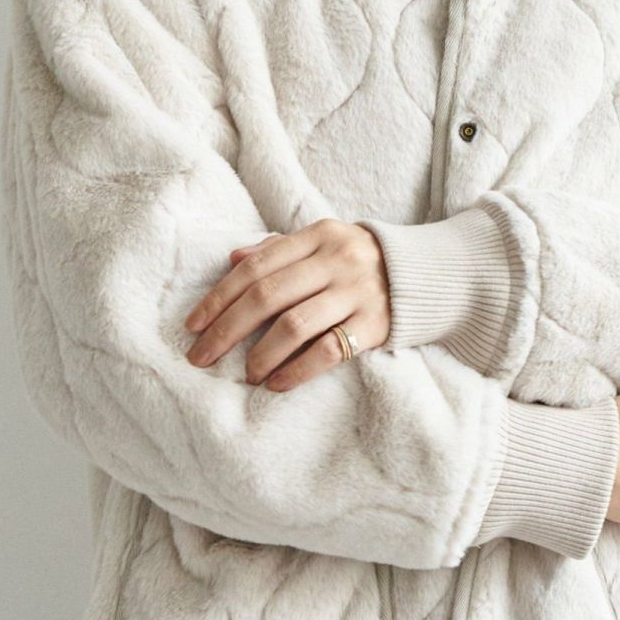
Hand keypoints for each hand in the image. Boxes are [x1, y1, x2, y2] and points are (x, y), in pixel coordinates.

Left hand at [182, 219, 390, 390]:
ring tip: (245, 374)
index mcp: (319, 235)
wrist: (426, 275)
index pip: (256, 265)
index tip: (193, 325)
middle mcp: (337, 260)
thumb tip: (231, 259)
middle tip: (201, 357)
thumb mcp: (323, 242)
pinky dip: (296, 370)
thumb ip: (279, 250)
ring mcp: (358, 292)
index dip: (220, 296)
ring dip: (261, 354)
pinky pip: (328, 351)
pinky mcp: (376, 324)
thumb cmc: (360, 260)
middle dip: (227, 329)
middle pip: (268, 296)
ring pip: (295, 325)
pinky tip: (276, 383)